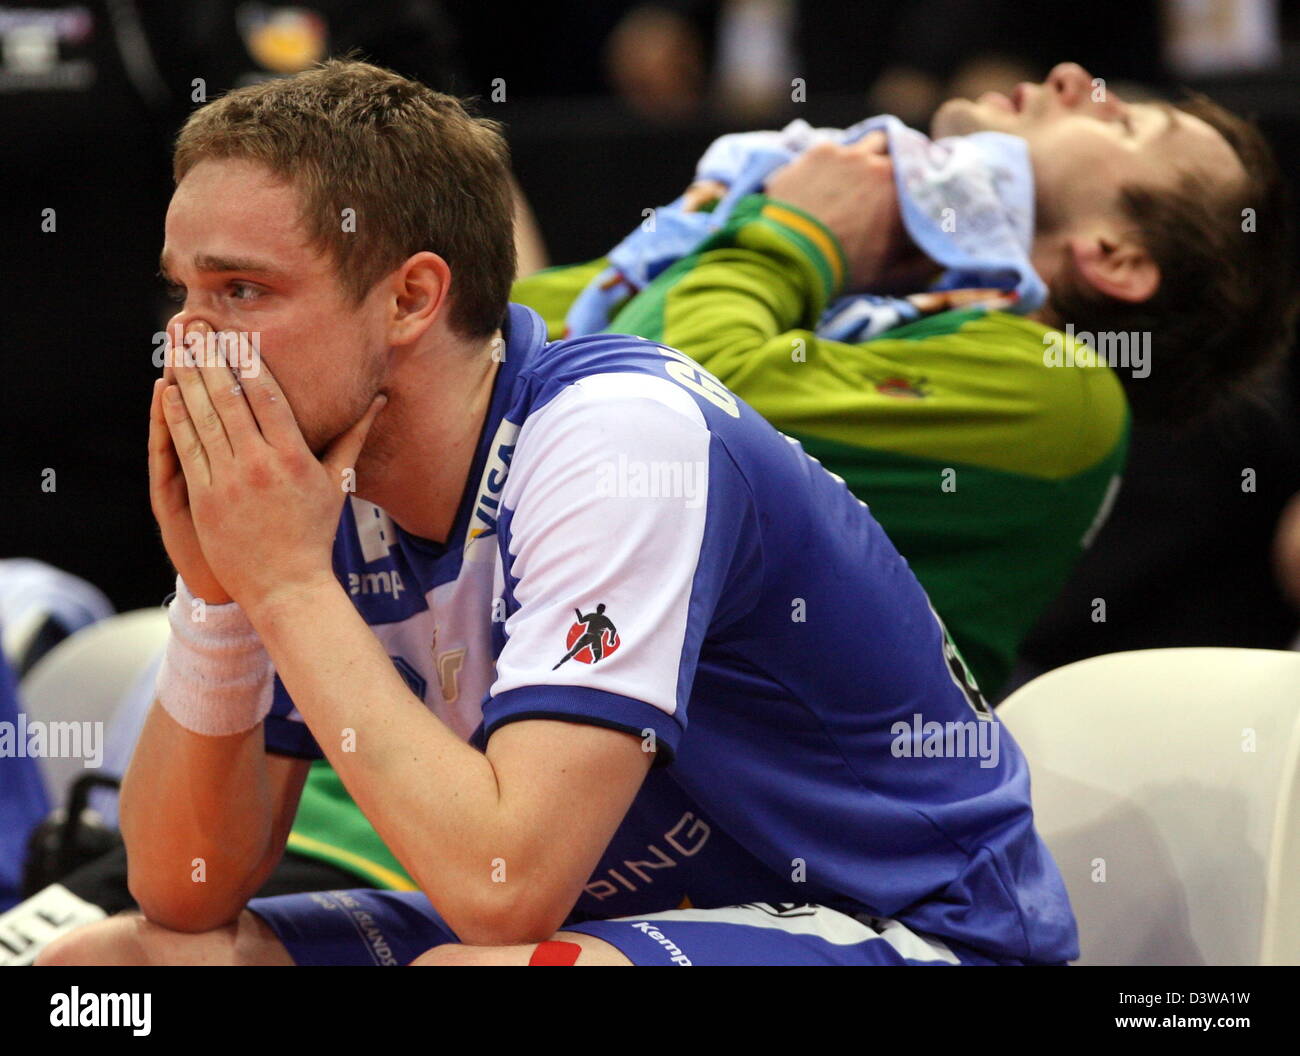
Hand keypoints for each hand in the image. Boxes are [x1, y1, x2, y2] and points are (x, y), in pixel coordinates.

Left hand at [159, 336, 385, 620]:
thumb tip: (380, 398)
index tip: (236, 334)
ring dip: (187, 379)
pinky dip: (176, 417)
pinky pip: (188, 449)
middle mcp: (260, 465)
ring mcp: (229, 481)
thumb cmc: (315, 533)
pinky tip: (168, 392)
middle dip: (211, 359)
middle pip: (230, 399)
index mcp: (294, 457)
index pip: (267, 396)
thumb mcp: (337, 481)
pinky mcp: (205, 499)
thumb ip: (354, 436)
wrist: (287, 586)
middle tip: (197, 327)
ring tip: (178, 349)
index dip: (249, 361)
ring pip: (203, 418)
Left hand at [764, 131, 925, 290]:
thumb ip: (923, 264)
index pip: (930, 180)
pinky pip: (838, 148)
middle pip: (905, 154)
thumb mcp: (890, 276)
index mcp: (905, 197)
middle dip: (904, 164)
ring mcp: (850, 155)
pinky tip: (829, 177)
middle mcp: (882, 168)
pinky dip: (839, 160)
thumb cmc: (842, 270)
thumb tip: (940, 253)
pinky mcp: (820, 152)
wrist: (787, 256)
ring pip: (875, 143)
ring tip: (865, 171)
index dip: (928, 183)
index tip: (924, 191)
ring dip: (876, 153)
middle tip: (893, 182)